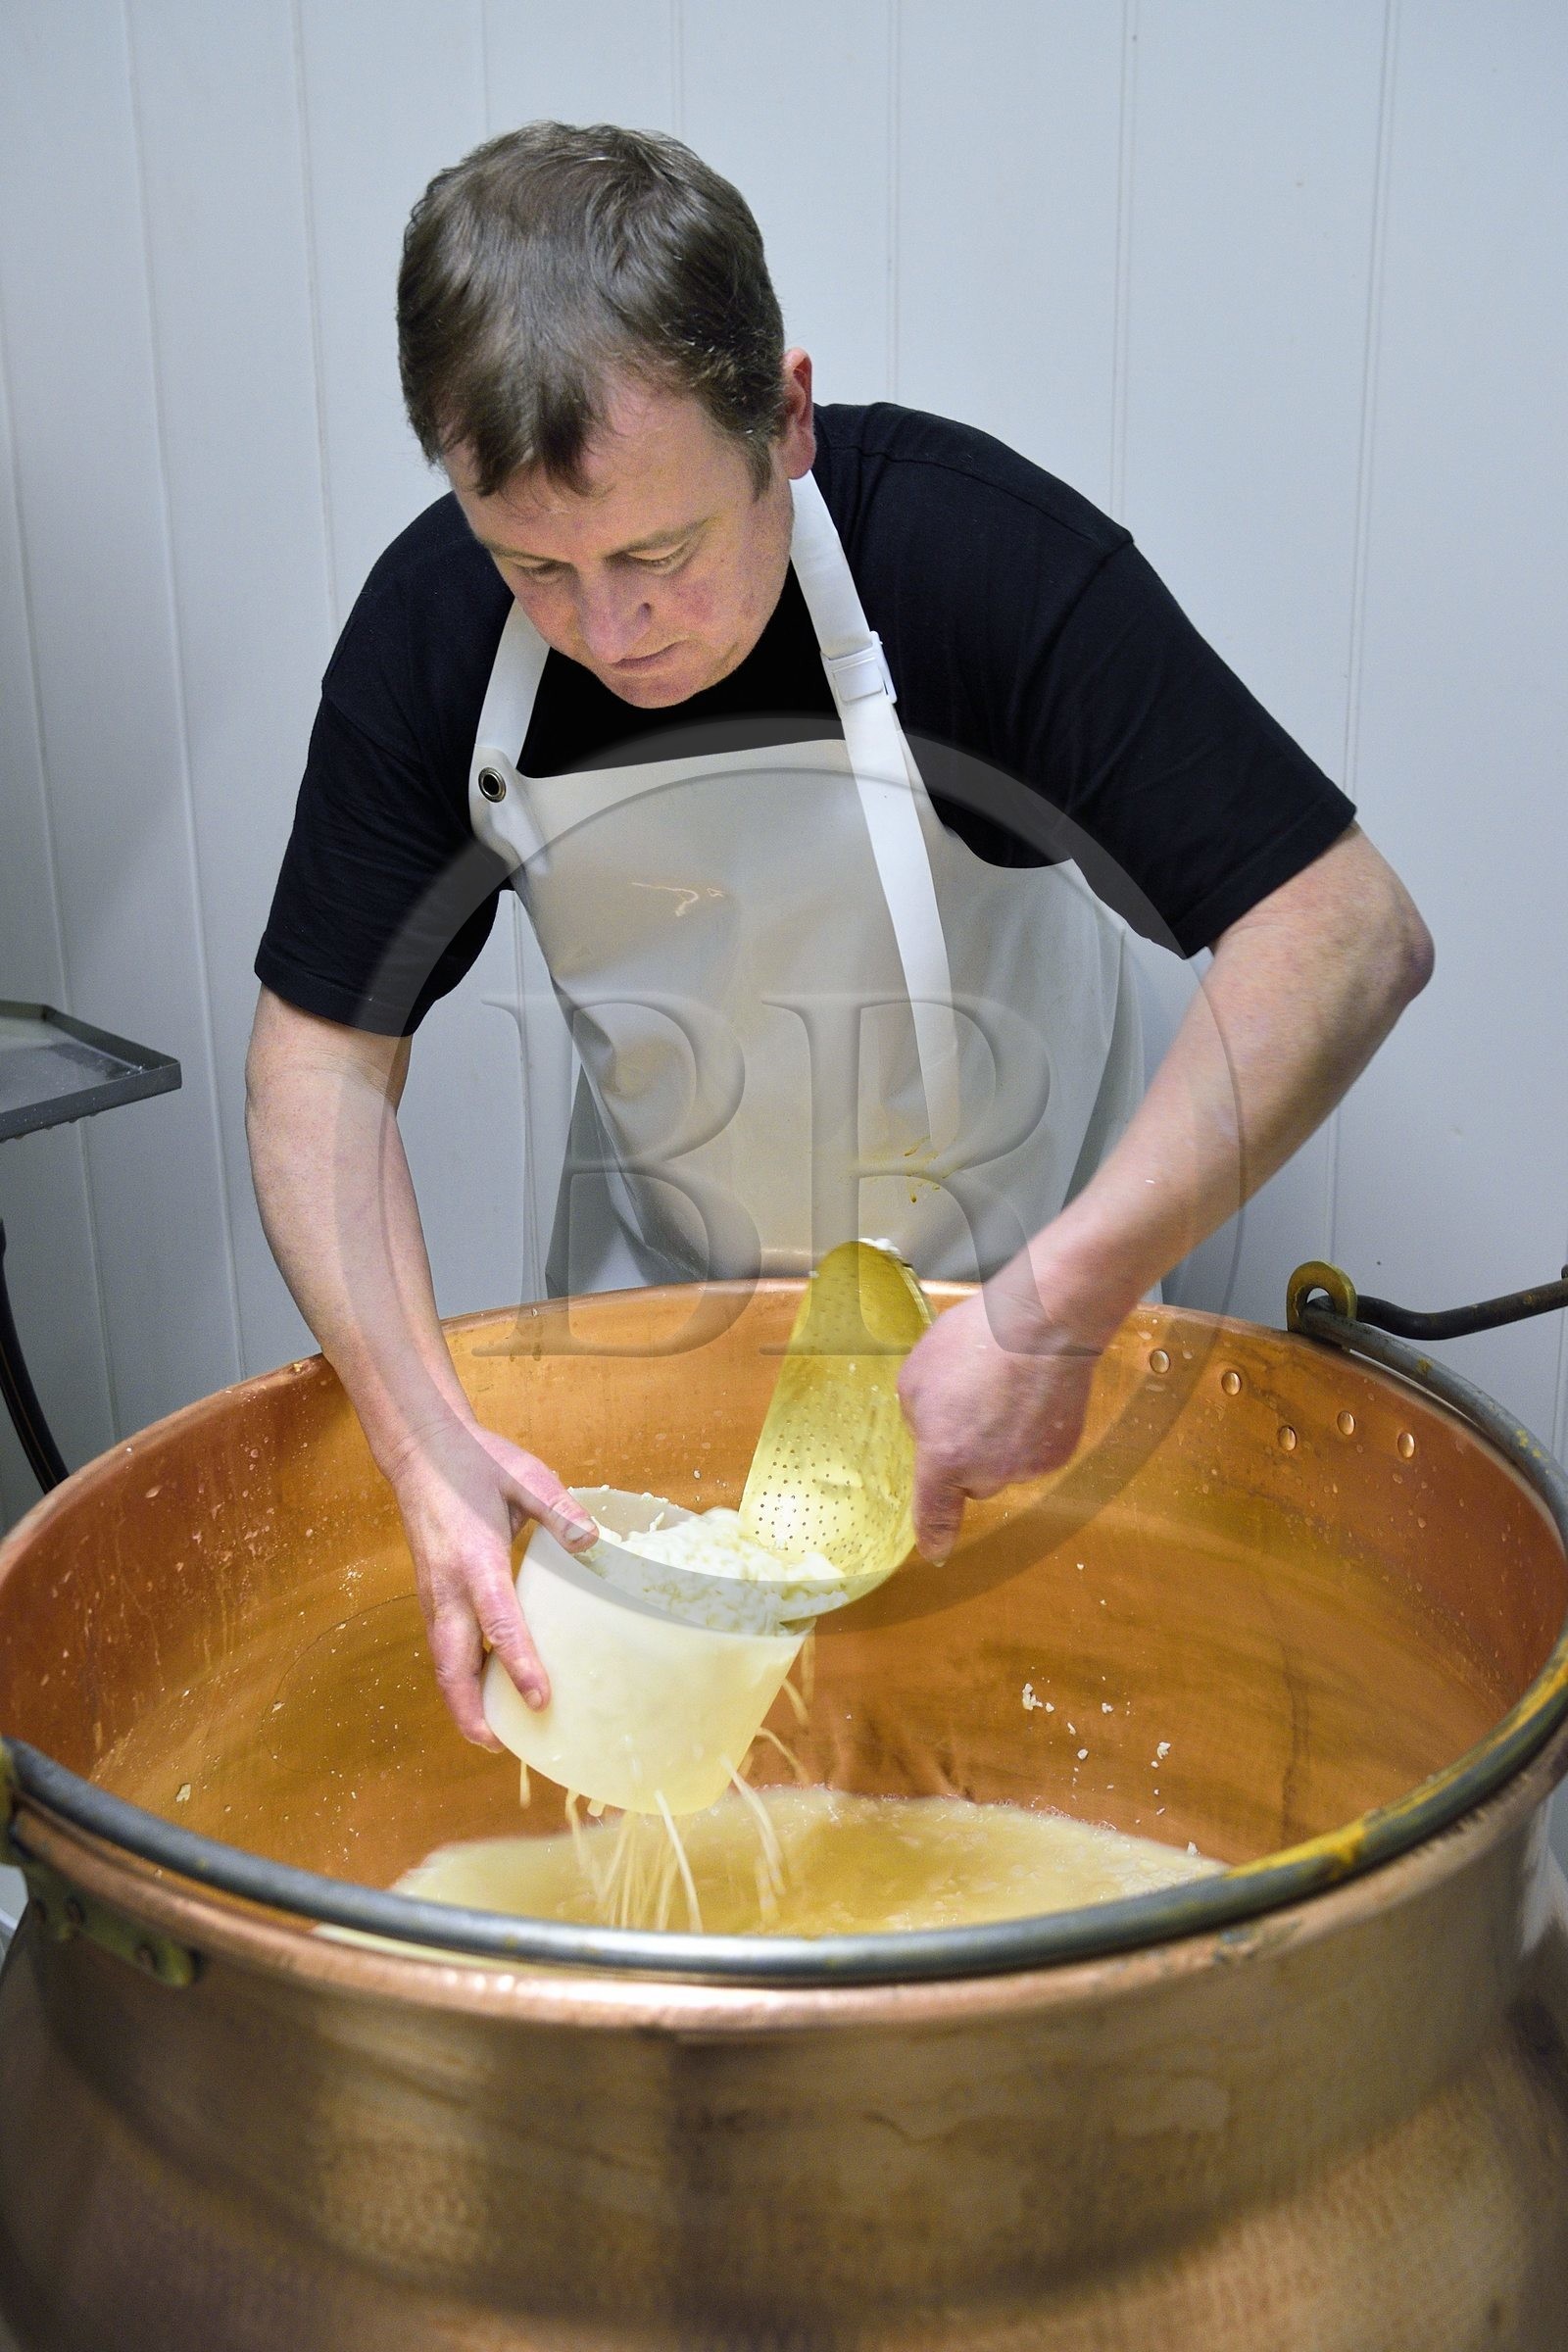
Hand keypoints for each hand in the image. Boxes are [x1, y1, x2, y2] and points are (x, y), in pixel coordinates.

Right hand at [386, 1410, 596, 1746]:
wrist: (421, 1449)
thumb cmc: (476, 1462)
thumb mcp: (526, 1477)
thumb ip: (560, 1511)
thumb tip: (597, 1542)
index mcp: (476, 1559)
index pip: (499, 1623)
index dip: (520, 1665)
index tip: (540, 1699)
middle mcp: (448, 1586)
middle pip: (452, 1664)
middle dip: (469, 1710)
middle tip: (496, 1746)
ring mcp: (433, 1592)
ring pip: (442, 1660)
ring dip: (460, 1699)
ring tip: (489, 1734)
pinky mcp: (430, 1591)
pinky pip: (441, 1643)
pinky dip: (456, 1674)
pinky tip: (480, 1687)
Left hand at [897, 1260, 1118, 1562]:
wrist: (1045, 1322)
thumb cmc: (974, 1340)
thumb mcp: (916, 1376)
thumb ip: (918, 1420)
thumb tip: (932, 1437)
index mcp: (944, 1458)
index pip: (935, 1515)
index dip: (933, 1537)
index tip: (934, 1552)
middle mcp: (989, 1473)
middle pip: (972, 1482)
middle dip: (968, 1455)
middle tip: (971, 1405)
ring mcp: (1028, 1466)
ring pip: (1005, 1466)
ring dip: (1001, 1441)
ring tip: (1004, 1389)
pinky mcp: (1060, 1453)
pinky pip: (1035, 1452)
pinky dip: (1032, 1431)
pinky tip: (1032, 1393)